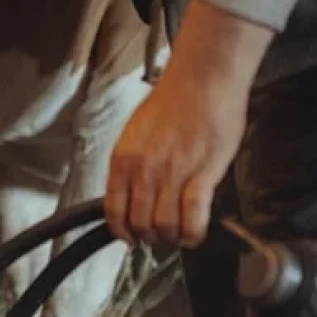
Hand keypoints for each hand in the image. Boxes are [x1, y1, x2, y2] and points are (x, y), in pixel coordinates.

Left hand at [104, 0, 275, 247]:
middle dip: (150, 238)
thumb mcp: (136, 133)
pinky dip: (193, 232)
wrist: (203, 77)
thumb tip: (133, 192)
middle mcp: (143, 170)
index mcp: (123, 160)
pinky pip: (193, 217)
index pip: (113, 211)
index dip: (122, 232)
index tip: (130, 239)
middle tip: (160, 237)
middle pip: (140, 223)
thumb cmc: (174, 100)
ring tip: (179, 236)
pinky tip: (195, 233)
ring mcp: (172, 173)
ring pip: (164, 225)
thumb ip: (133, 164)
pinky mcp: (203, 173)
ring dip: (172, 238)